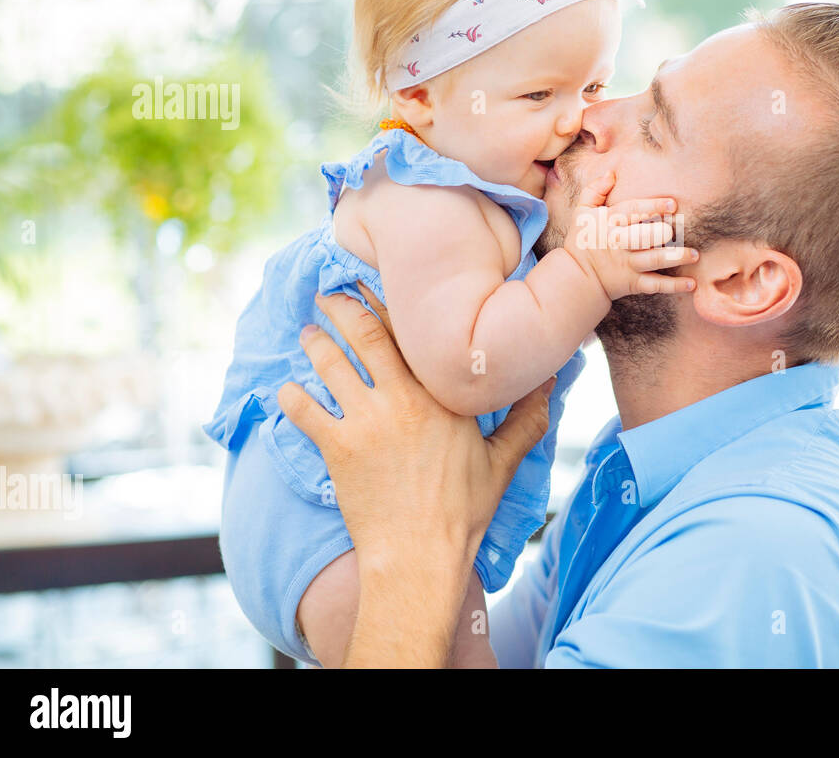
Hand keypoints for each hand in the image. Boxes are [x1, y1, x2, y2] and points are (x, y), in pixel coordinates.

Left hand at [275, 288, 555, 665]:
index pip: (411, 334)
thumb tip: (552, 384)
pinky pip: (305, 410)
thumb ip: (526, 418)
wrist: (420, 556)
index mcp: (442, 396)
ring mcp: (366, 422)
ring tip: (307, 333)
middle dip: (341, 308)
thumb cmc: (463, 511)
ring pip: (331, 365)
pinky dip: (292, 395)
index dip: (388, 303)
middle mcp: (402, 399)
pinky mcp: (337, 448)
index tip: (373, 282)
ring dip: (315, 344)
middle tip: (327, 294)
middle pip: (364, 336)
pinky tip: (287, 388)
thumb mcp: (502, 462)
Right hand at [564, 170, 697, 298]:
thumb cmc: (583, 240)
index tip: (672, 204)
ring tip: (694, 254)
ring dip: (675, 258)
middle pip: (641, 237)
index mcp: (609, 223)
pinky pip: (655, 285)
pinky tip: (692, 284)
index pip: (631, 211)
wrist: (578, 277)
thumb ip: (594, 190)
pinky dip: (674, 286)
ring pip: (653, 260)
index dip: (651, 207)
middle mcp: (620, 244)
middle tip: (674, 231)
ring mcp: (628, 265)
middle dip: (657, 234)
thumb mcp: (581, 212)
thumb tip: (611, 174)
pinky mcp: (634, 283)